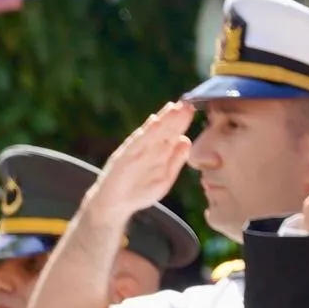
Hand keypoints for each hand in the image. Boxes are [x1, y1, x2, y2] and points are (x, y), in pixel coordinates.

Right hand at [86, 102, 195, 220]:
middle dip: (175, 117)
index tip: (193, 109)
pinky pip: (137, 144)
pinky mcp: (124, 158)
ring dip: (163, 120)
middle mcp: (146, 149)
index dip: (182, 122)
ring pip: (151, 133)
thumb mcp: (165, 176)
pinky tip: (155, 122)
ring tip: (174, 108)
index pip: (171, 134)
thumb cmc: (141, 189)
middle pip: (163, 130)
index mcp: (157, 153)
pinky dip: (146, 133)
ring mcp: (135, 152)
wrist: (115, 204)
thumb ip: (175, 160)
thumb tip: (185, 140)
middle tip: (188, 103)